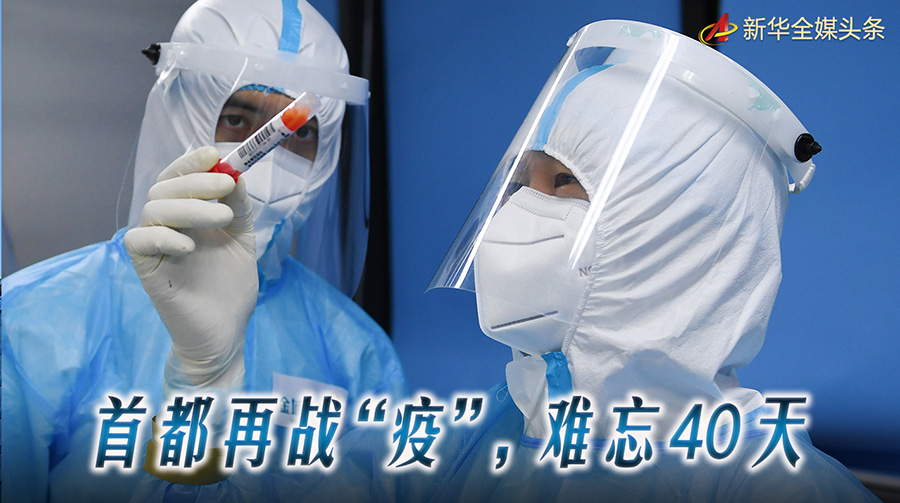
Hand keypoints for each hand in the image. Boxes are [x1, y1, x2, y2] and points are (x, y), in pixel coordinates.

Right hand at [124, 146, 256, 394]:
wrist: (226, 332)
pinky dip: (164, 236)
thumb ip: (239, 208)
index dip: (192, 163)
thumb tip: (236, 174)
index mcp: (188, 214)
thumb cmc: (231, 286)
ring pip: (154, 209)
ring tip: (224, 218)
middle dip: (195, 181)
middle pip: (164, 187)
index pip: (179, 177)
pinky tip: (190, 245)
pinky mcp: (145, 269)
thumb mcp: (242, 239)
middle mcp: (167, 225)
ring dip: (190, 207)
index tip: (214, 153)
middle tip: (225, 186)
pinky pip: (140, 241)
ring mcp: (154, 246)